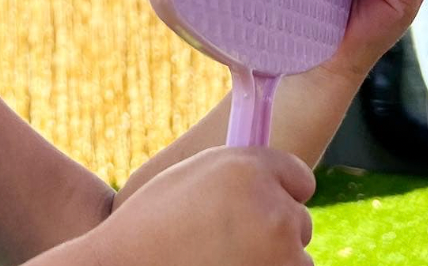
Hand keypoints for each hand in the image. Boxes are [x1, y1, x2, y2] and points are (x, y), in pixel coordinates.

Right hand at [87, 147, 314, 265]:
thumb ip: (239, 173)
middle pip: (299, 219)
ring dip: (274, 261)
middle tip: (232, 240)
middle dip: (275, 230)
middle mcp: (272, 209)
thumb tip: (270, 182)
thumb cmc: (154, 222)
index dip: (280, 190)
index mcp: (248, 170)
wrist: (128, 265)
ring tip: (223, 260)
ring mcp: (281, 255)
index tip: (263, 203)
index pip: (299, 176)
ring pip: (297, 258)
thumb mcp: (193, 176)